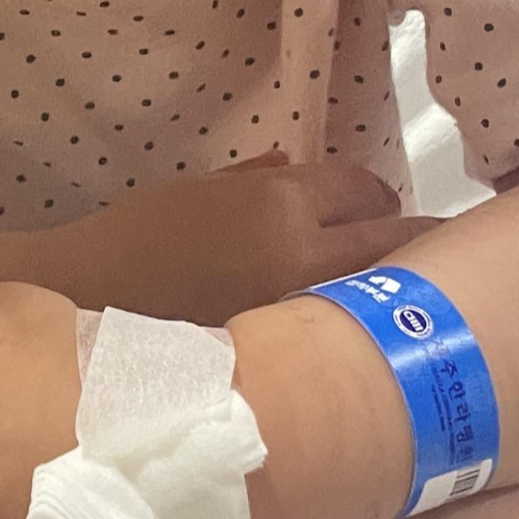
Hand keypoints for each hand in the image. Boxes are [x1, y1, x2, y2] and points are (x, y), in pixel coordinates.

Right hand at [60, 150, 435, 326]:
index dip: (376, 194)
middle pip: (394, 241)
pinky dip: (355, 320)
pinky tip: (352, 328)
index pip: (365, 189)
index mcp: (278, 203)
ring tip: (395, 286)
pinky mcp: (291, 352)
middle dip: (412, 238)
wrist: (95, 302)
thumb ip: (254, 178)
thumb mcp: (196, 189)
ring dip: (388, 281)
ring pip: (378, 289)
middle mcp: (303, 255)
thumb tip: (293, 166)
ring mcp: (302, 309)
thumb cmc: (137, 234)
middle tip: (422, 245)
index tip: (381, 203)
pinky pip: (344, 325)